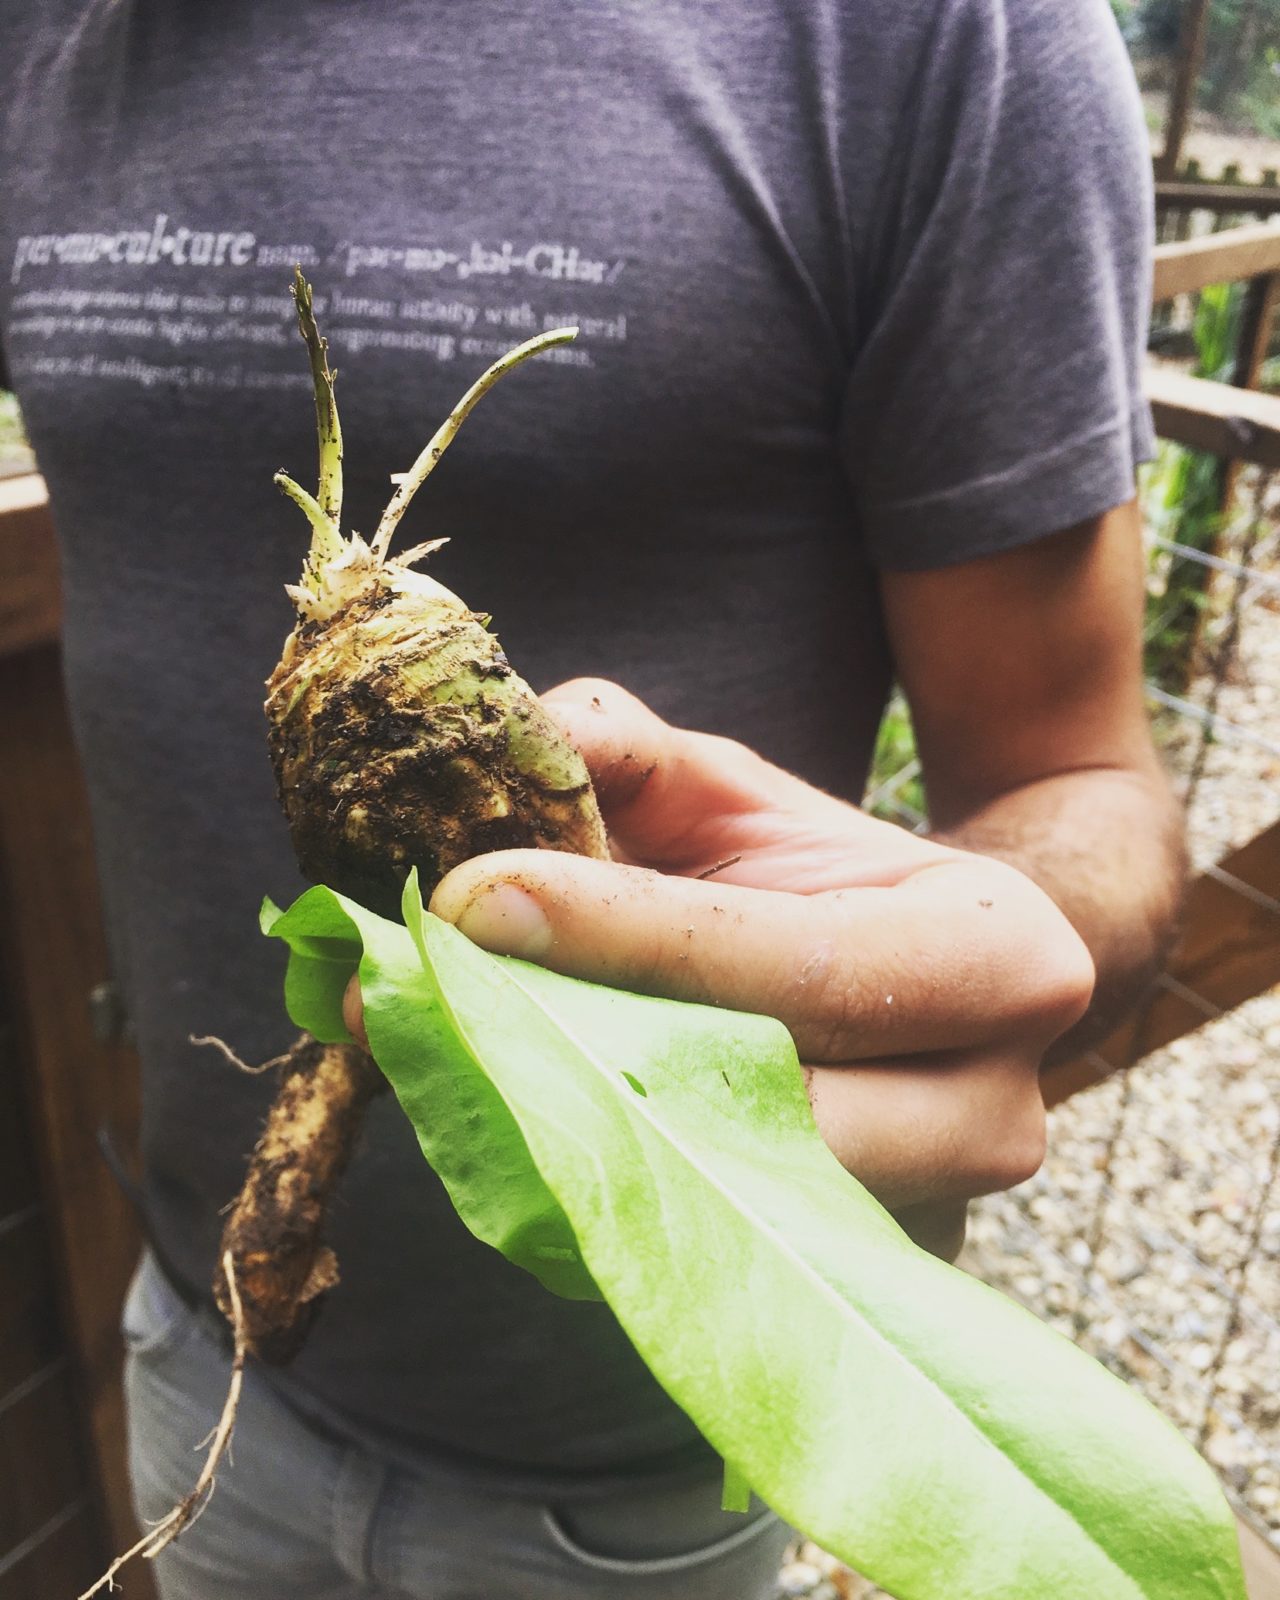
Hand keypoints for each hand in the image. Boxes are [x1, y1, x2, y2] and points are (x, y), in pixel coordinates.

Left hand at [347, 680, 1092, 1251]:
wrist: (921, 991)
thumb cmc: (813, 878)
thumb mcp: (732, 794)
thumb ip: (628, 751)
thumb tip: (516, 740)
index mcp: (999, 959)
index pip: (804, 965)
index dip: (631, 936)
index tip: (474, 899)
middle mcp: (993, 1112)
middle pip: (774, 1110)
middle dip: (585, 1056)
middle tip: (423, 999)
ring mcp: (931, 1223)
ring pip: (731, 1203)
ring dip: (572, 1137)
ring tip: (434, 1062)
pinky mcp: (846, 1279)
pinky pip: (706, 1254)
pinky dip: (588, 1198)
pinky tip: (489, 1135)